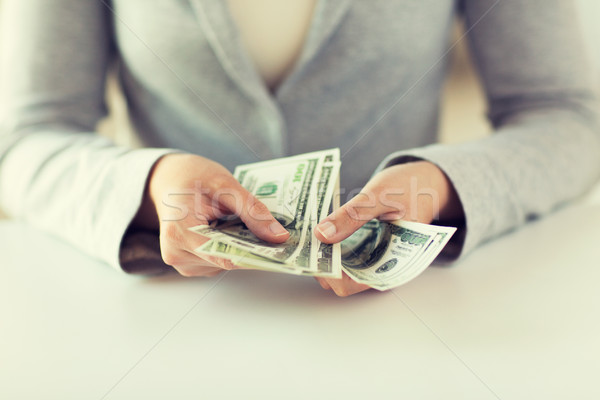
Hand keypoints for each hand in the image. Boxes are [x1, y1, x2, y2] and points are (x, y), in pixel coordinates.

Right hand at [133, 153, 289, 276]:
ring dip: (239, 246)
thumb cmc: (192, 178)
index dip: (254, 254)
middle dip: (250, 246)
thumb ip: (252, 211)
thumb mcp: (225, 185)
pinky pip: (219, 261)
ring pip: (225, 263)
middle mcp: (176, 253)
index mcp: (179, 231)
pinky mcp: (190, 264)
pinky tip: (229, 229)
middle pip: (226, 260)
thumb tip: (279, 236)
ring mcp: (181, 262)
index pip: (224, 255)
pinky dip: (230, 247)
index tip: (279, 248)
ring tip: (238, 221)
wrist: (170, 179)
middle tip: (269, 229)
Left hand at [314, 161, 462, 296]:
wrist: (424, 181)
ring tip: (305, 234)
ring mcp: (370, 258)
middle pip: (339, 279)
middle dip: (319, 262)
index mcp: (391, 264)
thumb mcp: (379, 196)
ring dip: (321, 253)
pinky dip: (327, 243)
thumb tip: (321, 234)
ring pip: (337, 267)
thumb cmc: (409, 188)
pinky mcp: (363, 248)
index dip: (328, 273)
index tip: (312, 252)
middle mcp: (379, 267)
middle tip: (302, 240)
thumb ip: (352, 215)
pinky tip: (316, 228)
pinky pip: (340, 253)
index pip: (350, 284)